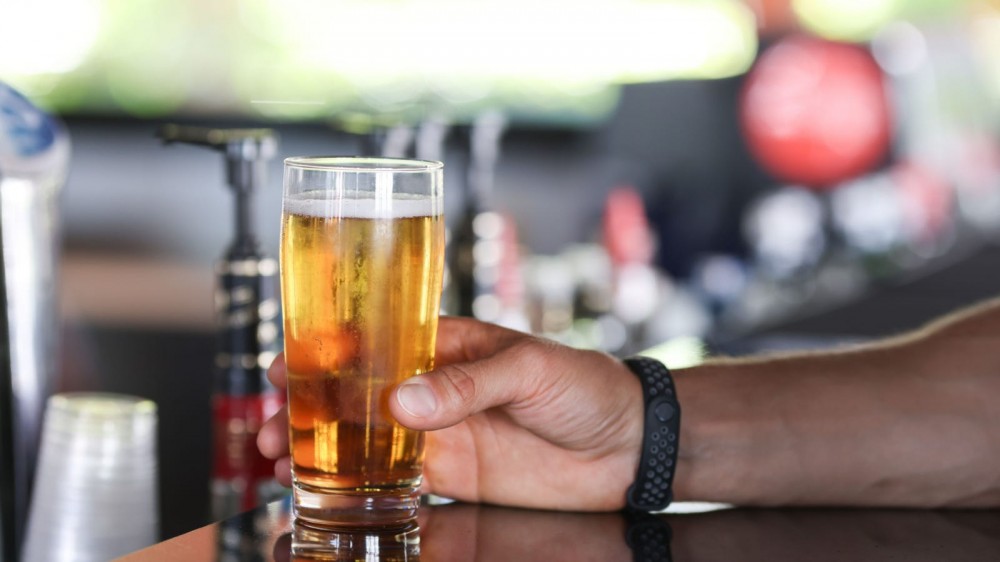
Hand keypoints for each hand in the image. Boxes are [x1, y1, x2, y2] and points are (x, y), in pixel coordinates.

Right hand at [257, 316, 643, 510]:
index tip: (282, 367)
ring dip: (317, 446)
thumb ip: (467, 384)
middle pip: (354, 394)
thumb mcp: (530, 368)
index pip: (374, 343)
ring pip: (362, 438)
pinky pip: (391, 478)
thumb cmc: (585, 385)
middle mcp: (433, 387)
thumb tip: (401, 401)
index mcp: (448, 345)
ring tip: (276, 458)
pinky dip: (354, 482)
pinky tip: (320, 488)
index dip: (325, 354)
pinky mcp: (450, 473)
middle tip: (267, 425)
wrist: (627, 444)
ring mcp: (438, 432)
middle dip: (306, 406)